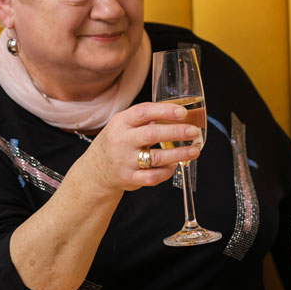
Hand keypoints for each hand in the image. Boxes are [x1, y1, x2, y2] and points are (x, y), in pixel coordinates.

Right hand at [84, 102, 201, 192]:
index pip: (143, 112)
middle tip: (194, 132)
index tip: (183, 112)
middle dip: (176, 132)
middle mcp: (121, 141)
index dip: (164, 111)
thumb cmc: (118, 142)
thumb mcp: (124, 124)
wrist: (96, 169)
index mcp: (121, 122)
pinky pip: (153, 177)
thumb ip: (147, 117)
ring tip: (194, 150)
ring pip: (156, 157)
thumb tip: (179, 111)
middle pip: (152, 134)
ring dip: (178, 154)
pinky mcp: (129, 178)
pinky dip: (167, 172)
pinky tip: (174, 165)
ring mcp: (124, 161)